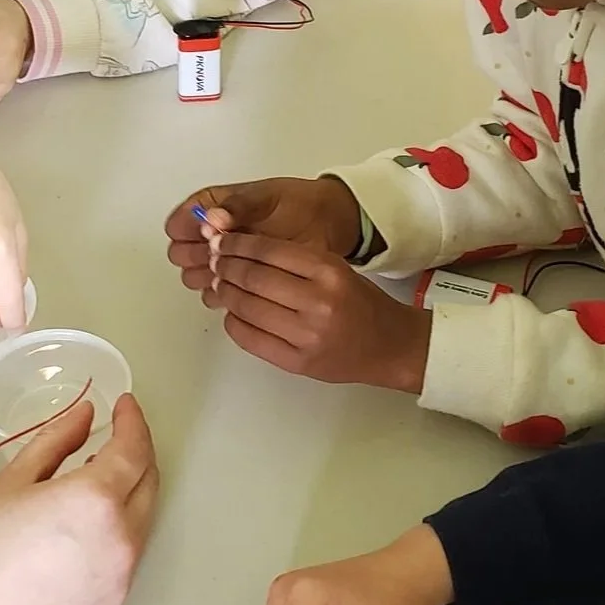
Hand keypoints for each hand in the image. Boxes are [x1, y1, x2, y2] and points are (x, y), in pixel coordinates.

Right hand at [0, 393, 158, 604]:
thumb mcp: (12, 481)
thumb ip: (57, 440)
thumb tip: (86, 415)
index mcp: (96, 501)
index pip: (134, 449)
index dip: (132, 422)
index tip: (124, 407)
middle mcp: (121, 541)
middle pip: (148, 485)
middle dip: (137, 455)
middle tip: (113, 438)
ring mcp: (120, 581)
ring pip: (141, 524)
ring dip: (128, 496)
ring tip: (91, 483)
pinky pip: (125, 559)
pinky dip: (117, 533)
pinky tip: (82, 532)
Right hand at [164, 176, 361, 290]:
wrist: (325, 223)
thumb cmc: (296, 203)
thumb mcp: (267, 197)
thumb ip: (238, 206)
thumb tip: (213, 218)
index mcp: (212, 209)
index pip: (179, 222)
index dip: (187, 229)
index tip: (205, 232)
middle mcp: (213, 237)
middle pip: (181, 252)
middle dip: (193, 255)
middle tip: (214, 253)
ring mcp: (225, 261)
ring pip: (194, 275)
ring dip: (205, 275)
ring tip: (227, 270)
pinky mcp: (240, 282)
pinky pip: (216, 294)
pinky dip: (221, 292)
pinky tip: (236, 285)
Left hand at [207, 233, 431, 390]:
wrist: (390, 346)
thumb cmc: (360, 304)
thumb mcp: (335, 269)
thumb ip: (293, 261)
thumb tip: (239, 250)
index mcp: (329, 271)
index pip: (268, 251)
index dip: (237, 244)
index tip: (222, 241)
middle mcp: (317, 303)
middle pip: (252, 278)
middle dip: (225, 266)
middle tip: (214, 260)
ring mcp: (306, 336)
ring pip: (246, 307)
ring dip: (225, 293)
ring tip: (219, 285)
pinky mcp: (296, 362)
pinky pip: (249, 338)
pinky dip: (233, 322)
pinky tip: (233, 312)